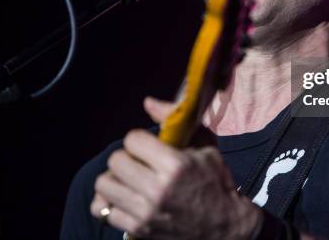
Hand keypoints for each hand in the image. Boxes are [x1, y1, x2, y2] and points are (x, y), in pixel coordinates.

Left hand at [90, 96, 261, 238]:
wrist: (224, 226)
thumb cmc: (215, 181)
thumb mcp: (205, 146)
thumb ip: (176, 120)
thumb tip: (148, 102)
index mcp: (175, 166)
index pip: (132, 140)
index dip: (139, 139)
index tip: (147, 145)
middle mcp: (158, 190)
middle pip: (116, 161)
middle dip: (126, 157)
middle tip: (138, 162)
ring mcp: (146, 213)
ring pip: (104, 185)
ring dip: (116, 179)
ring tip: (130, 180)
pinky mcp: (138, 230)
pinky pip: (103, 210)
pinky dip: (111, 203)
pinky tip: (126, 198)